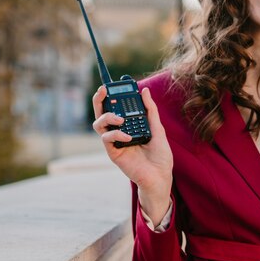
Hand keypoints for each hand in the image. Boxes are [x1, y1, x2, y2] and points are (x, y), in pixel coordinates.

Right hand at [92, 86, 172, 221]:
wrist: (161, 177)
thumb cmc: (160, 156)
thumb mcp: (158, 129)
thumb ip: (150, 111)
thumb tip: (144, 90)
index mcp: (129, 125)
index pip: (116, 107)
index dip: (112, 95)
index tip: (114, 84)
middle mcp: (119, 132)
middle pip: (102, 113)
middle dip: (99, 100)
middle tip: (103, 90)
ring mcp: (114, 142)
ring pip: (99, 124)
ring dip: (107, 117)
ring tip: (120, 118)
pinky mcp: (113, 153)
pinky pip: (106, 139)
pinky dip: (115, 134)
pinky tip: (127, 136)